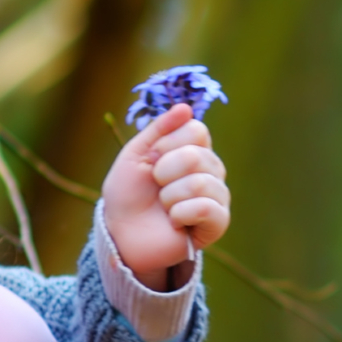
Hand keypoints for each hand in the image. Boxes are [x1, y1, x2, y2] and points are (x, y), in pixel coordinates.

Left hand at [102, 104, 230, 287]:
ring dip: (170, 196)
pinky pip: (208, 208)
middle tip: (156, 187)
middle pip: (196, 155)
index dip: (167, 145)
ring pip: (201, 182)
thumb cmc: (128, 194)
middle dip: (164, 172)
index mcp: (194, 149)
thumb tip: (186, 108)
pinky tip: (175, 221)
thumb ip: (159, 129)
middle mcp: (211, 169)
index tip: (151, 161)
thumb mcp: (135, 154)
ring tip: (164, 207)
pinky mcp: (218, 222)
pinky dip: (181, 213)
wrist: (122, 233)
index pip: (197, 130)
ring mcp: (218, 196)